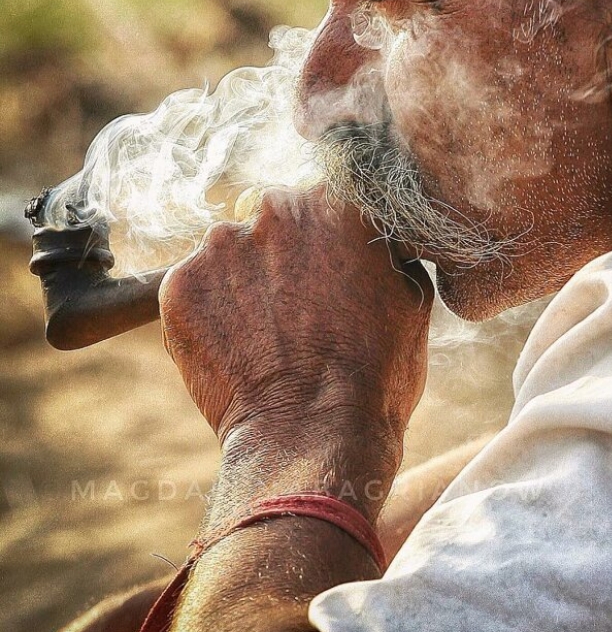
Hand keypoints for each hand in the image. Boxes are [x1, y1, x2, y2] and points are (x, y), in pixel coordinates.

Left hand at [158, 186, 432, 473]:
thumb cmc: (376, 371)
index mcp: (337, 199)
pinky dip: (209, 313)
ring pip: (229, 252)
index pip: (323, 197)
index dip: (326, 234)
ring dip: (243, 281)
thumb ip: (385, 247)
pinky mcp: (180, 283)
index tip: (330, 266)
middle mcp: (276, 206)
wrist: (314, 435)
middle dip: (283, 252)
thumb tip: (374, 239)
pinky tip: (236, 349)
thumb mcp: (411, 296)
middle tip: (299, 307)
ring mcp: (221, 244)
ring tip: (267, 335)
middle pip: (272, 218)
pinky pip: (195, 288)